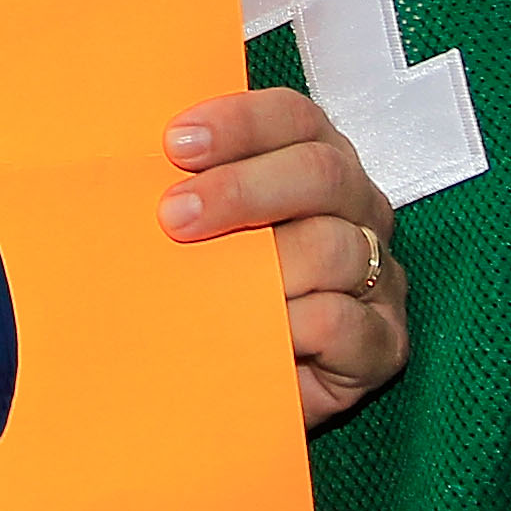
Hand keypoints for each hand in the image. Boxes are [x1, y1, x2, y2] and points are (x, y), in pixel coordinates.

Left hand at [160, 88, 406, 427]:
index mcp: (316, 167)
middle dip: (243, 189)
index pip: (295, 119)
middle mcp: (357, 211)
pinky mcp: (383, 343)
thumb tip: (128, 166)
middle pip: (322, 172)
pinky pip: (344, 321)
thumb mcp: (197, 237)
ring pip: (336, 246)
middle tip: (175, 217)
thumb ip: (183, 194)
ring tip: (207, 289)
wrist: (238, 392)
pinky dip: (293, 324)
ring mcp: (377, 276)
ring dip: (264, 263)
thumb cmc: (217, 299)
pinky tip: (254, 334)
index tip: (177, 143)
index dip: (241, 122)